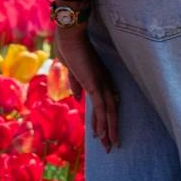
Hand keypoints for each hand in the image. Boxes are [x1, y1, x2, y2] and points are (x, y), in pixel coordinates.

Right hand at [52, 21, 118, 149]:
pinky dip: (103, 121)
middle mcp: (104, 82)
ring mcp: (100, 84)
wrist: (70, 33)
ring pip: (109, 112)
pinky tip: (102, 134)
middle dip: (110, 129)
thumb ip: (75, 83)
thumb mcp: (71, 68)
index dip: (103, 119)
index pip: (104, 103)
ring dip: (109, 130)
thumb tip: (77, 98)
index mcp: (99, 78)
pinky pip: (101, 107)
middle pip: (110, 110)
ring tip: (110, 146)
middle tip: (110, 146)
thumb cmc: (70, 46)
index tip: (102, 133)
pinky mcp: (95, 84)